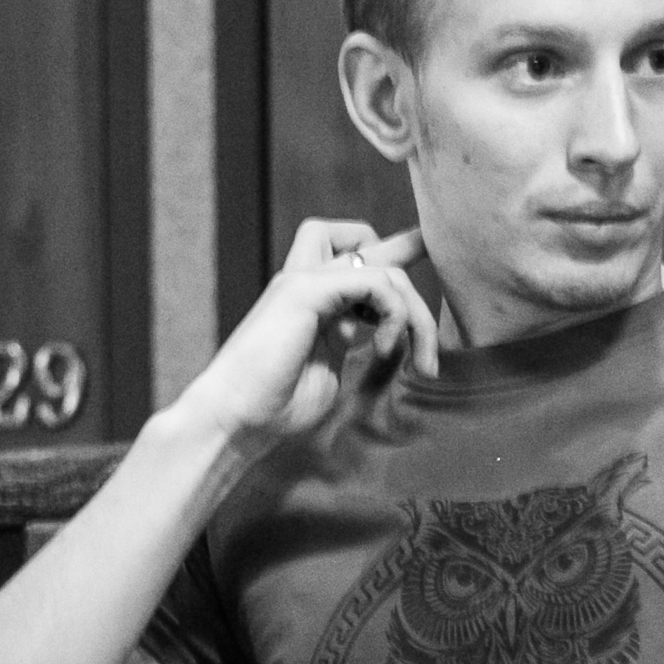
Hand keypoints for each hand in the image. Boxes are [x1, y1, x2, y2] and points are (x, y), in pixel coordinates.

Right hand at [175, 219, 439, 450]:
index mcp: (311, 301)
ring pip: (382, 267)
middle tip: (430, 340)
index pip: (350, 254)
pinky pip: (374, 282)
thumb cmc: (274, 409)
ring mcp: (303, 282)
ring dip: (415, 313)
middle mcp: (306, 283)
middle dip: (410, 268)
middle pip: (365, 243)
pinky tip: (386, 349)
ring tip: (419, 363)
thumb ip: (354, 345)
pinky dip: (395, 314)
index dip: (390, 249)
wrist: (232, 420)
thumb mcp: (329, 372)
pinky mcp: (304, 291)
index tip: (425, 251)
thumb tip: (392, 338)